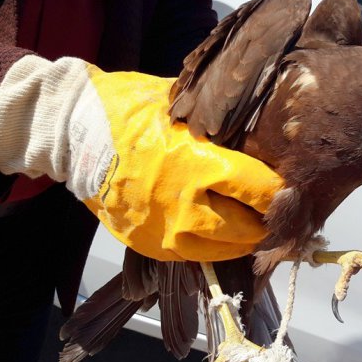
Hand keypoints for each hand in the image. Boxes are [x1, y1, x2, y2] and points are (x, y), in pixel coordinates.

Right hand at [0, 56, 283, 260]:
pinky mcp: (149, 244)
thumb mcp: (180, 105)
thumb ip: (218, 125)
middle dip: (266, 223)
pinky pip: (193, 257)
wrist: (73, 134)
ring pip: (224, 250)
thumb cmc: (129, 109)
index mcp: (200, 163)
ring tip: (251, 228)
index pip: (259, 190)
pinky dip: (212, 248)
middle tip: (274, 215)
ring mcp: (167, 230)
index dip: (279, 194)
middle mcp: (188, 204)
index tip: (287, 191)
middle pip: (248, 228)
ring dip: (243, 241)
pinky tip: (218, 235)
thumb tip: (254, 137)